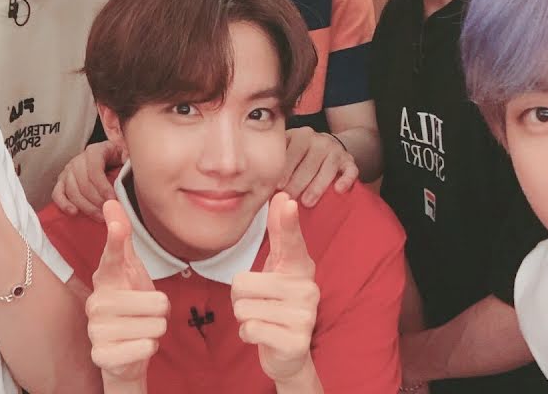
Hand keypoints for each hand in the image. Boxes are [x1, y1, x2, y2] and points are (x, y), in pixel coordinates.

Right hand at [52, 140, 122, 219]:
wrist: (106, 158)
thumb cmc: (117, 158)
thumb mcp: (125, 153)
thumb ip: (128, 157)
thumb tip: (129, 162)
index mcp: (95, 151)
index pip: (94, 169)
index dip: (103, 186)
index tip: (113, 199)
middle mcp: (78, 160)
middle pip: (84, 183)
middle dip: (97, 201)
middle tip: (109, 212)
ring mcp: (68, 171)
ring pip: (72, 191)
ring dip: (86, 207)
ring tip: (100, 216)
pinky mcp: (61, 182)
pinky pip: (57, 194)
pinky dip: (64, 204)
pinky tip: (74, 213)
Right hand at [86, 200, 168, 385]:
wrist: (121, 353)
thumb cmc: (130, 304)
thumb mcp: (130, 269)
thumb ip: (122, 238)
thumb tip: (111, 201)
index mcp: (106, 278)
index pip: (113, 255)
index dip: (116, 238)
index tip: (118, 224)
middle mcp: (97, 302)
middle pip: (158, 301)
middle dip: (161, 311)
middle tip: (146, 314)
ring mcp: (96, 330)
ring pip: (156, 325)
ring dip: (156, 330)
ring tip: (141, 330)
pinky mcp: (102, 355)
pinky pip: (146, 347)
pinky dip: (149, 348)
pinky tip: (135, 347)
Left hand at [232, 192, 319, 383]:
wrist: (289, 353)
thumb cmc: (278, 302)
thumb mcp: (278, 266)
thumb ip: (280, 232)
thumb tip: (282, 194)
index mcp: (300, 267)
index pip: (292, 240)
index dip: (288, 221)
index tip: (288, 201)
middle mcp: (307, 288)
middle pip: (241, 283)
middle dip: (240, 297)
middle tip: (260, 304)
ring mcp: (304, 316)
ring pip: (242, 308)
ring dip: (244, 317)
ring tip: (264, 319)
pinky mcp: (295, 342)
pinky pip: (249, 329)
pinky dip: (248, 335)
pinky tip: (265, 335)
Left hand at [281, 127, 357, 205]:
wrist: (330, 147)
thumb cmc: (301, 155)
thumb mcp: (288, 151)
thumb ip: (276, 162)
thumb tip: (258, 184)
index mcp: (299, 136)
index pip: (291, 152)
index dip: (284, 170)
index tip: (276, 187)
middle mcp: (318, 140)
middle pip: (308, 163)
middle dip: (297, 182)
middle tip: (288, 199)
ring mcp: (335, 150)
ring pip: (328, 167)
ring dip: (317, 186)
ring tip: (307, 202)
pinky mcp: (349, 161)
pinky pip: (350, 170)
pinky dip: (346, 180)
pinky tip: (339, 190)